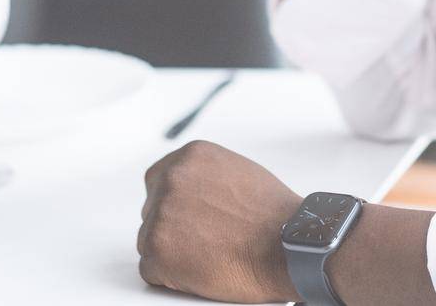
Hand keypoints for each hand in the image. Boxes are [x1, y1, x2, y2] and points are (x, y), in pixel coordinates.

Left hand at [137, 140, 301, 302]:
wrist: (286, 246)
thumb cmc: (273, 216)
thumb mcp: (237, 172)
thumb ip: (206, 176)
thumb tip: (194, 191)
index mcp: (190, 157)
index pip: (158, 179)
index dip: (173, 204)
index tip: (184, 217)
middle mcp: (171, 179)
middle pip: (152, 210)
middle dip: (172, 228)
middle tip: (201, 242)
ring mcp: (161, 213)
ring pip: (149, 240)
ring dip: (172, 252)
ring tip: (209, 255)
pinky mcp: (157, 250)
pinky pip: (150, 270)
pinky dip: (171, 277)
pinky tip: (201, 270)